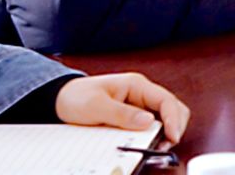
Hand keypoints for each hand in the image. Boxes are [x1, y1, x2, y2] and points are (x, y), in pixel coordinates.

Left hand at [54, 73, 189, 143]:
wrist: (60, 99)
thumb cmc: (76, 97)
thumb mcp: (95, 106)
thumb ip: (121, 114)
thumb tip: (148, 121)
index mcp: (137, 85)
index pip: (166, 100)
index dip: (173, 119)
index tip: (172, 138)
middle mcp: (143, 94)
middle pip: (172, 109)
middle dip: (173, 127)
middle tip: (164, 147)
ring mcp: (139, 105)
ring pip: (164, 118)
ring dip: (164, 133)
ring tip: (156, 148)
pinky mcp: (133, 117)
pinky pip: (150, 126)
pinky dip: (153, 136)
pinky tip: (145, 145)